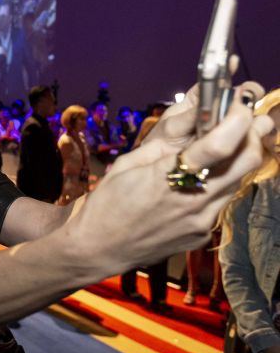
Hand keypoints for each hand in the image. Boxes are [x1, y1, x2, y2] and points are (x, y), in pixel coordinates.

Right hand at [69, 84, 271, 274]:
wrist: (99, 249)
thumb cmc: (106, 204)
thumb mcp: (126, 165)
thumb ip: (163, 147)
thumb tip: (192, 122)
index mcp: (167, 178)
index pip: (219, 145)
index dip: (238, 119)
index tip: (240, 103)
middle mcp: (193, 201)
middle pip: (246, 161)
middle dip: (253, 135)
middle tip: (247, 119)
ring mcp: (202, 220)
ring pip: (239, 180)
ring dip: (239, 157)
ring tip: (228, 143)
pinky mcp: (203, 233)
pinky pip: (223, 201)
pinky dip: (221, 183)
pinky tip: (204, 178)